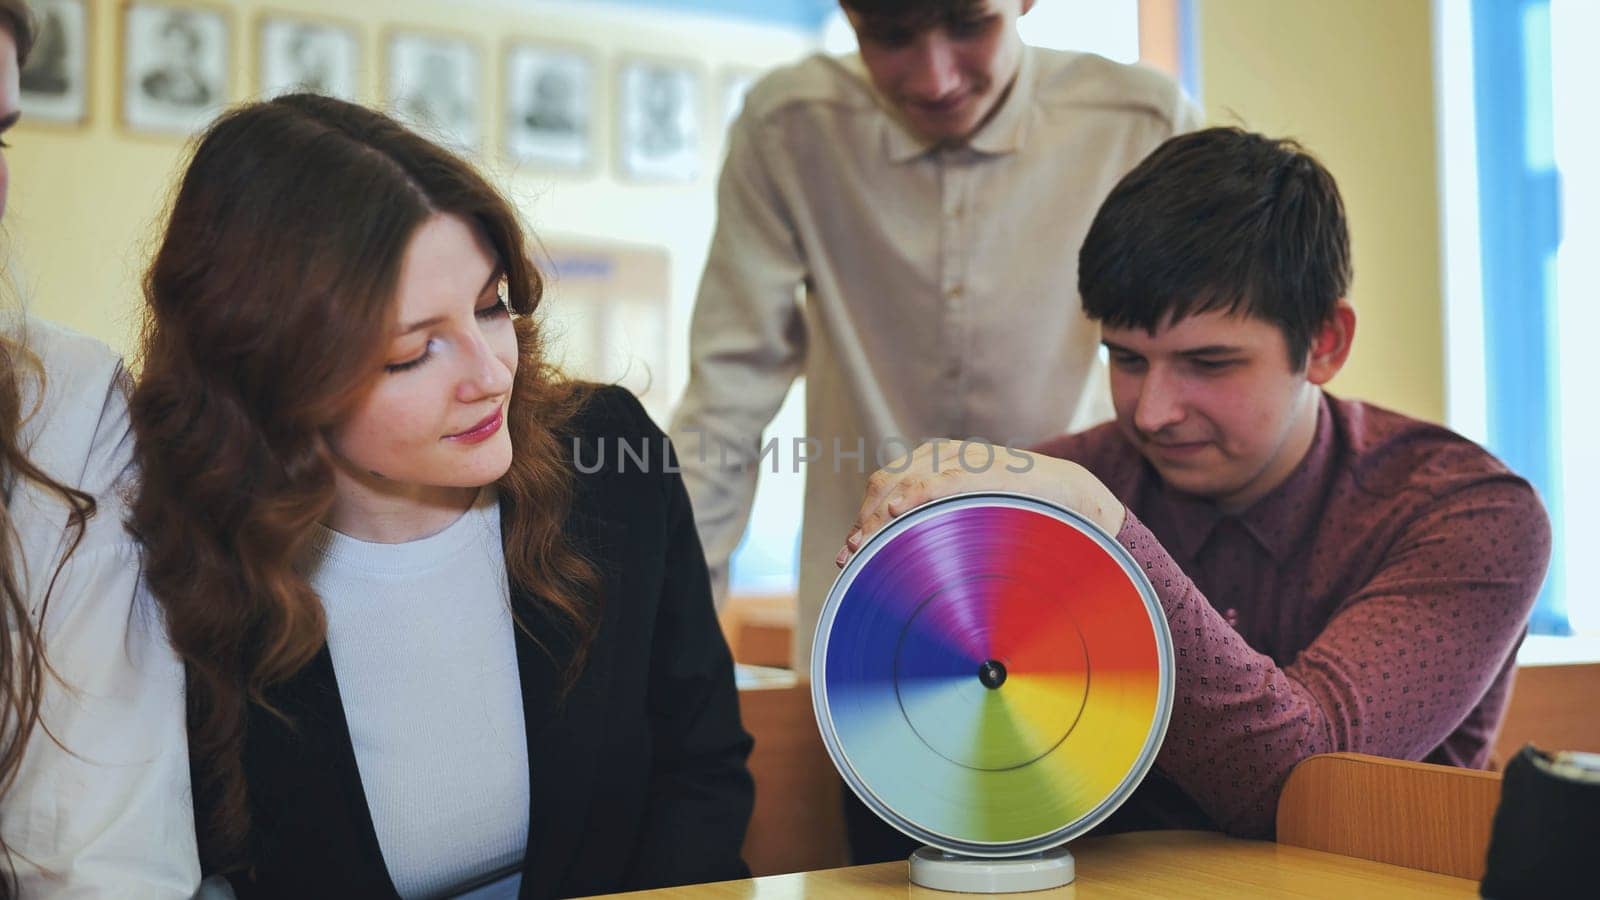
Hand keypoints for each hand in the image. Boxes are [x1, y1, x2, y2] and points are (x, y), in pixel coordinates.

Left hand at [835, 440, 1125, 566]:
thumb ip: (939, 528)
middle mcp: (945, 455)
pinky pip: (941, 480)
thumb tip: (901, 565)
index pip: (885, 486)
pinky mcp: (986, 469)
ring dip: (878, 517)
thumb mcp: (971, 519)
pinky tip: (897, 514)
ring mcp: (965, 459)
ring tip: (864, 547)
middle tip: (851, 557)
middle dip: (864, 521)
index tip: (847, 554)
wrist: (1072, 498)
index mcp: (937, 463)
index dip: (862, 518)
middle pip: (886, 483)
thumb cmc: (1021, 516)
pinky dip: (914, 495)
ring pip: (904, 482)